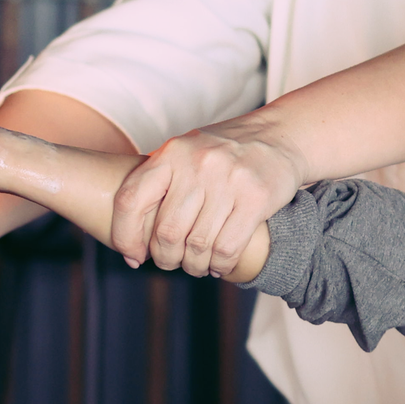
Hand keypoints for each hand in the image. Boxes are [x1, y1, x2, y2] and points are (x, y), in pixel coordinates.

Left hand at [112, 121, 304, 276]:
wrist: (279, 136)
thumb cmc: (223, 153)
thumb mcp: (186, 153)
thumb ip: (159, 183)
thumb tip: (129, 236)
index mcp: (172, 152)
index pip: (131, 200)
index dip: (125, 236)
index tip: (133, 256)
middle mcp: (198, 163)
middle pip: (167, 232)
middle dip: (166, 258)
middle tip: (172, 263)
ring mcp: (229, 180)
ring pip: (198, 245)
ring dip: (194, 266)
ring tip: (198, 266)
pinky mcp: (256, 198)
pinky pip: (227, 248)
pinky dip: (219, 265)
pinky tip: (219, 264)